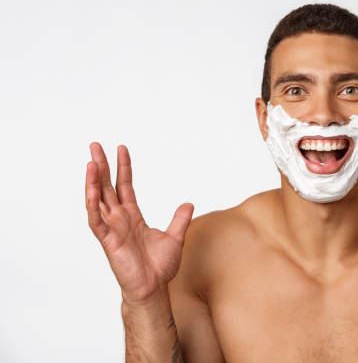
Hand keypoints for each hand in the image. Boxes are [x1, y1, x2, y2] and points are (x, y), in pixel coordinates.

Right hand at [85, 142, 193, 304]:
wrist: (154, 288)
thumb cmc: (160, 267)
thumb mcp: (175, 237)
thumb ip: (179, 219)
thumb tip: (189, 204)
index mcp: (133, 216)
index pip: (125, 186)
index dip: (122, 168)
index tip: (121, 149)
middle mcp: (119, 219)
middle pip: (107, 187)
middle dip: (101, 166)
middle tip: (95, 145)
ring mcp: (112, 228)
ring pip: (98, 199)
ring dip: (93, 180)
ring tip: (91, 161)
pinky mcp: (108, 240)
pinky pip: (97, 219)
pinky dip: (93, 204)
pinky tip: (92, 188)